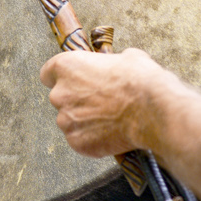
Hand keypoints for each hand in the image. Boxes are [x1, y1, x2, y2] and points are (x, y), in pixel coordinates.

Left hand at [39, 47, 164, 157]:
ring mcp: (66, 121)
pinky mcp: (77, 142)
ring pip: (71, 122)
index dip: (62, 79)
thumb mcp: (126, 58)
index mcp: (66, 67)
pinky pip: (81, 140)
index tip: (73, 82)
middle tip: (101, 103)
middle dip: (77, 101)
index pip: (48, 73)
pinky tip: (113, 134)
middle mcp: (59, 94)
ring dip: (85, 122)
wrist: (152, 109)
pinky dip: (93, 139)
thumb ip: (109, 64)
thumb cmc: (139, 80)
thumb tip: (116, 66)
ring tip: (110, 120)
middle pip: (61, 99)